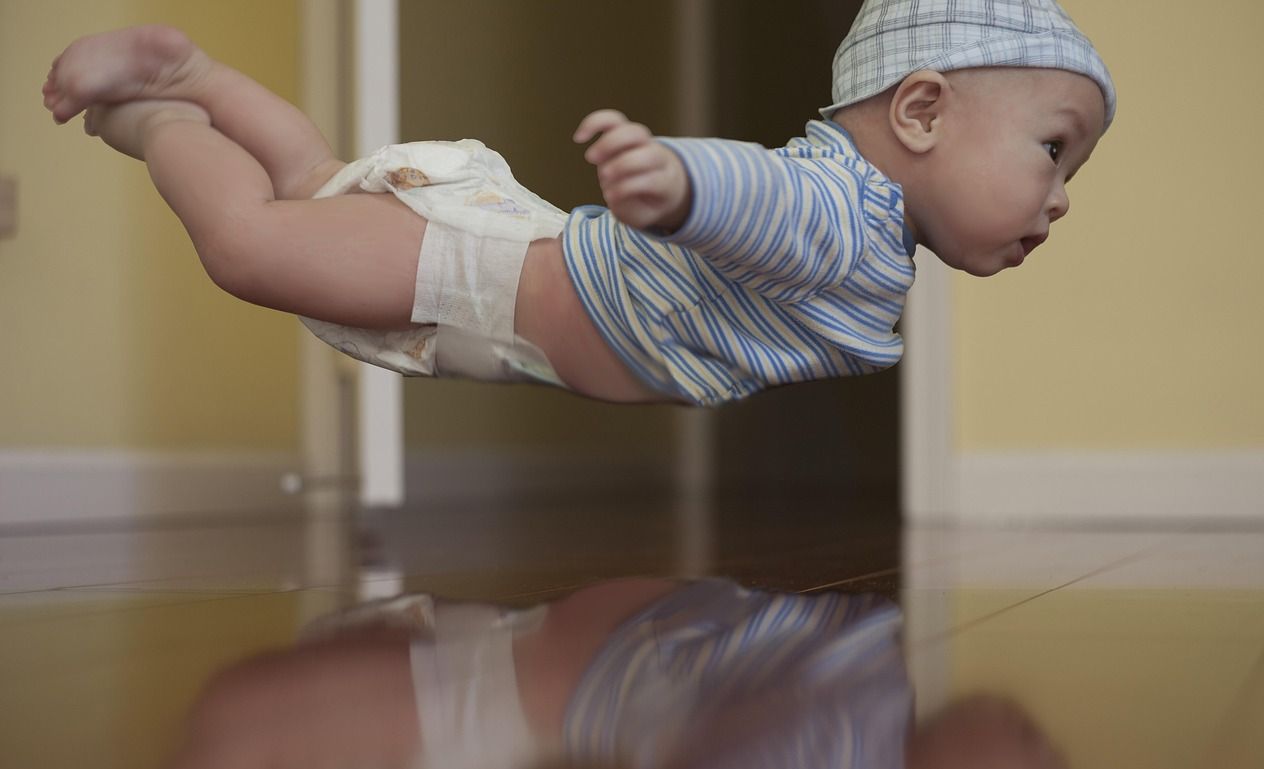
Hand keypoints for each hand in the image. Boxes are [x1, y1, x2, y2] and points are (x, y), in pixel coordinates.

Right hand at [573, 109, 690, 232]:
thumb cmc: (646, 202)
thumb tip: (610, 190)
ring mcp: (643, 141)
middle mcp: (659, 157)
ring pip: (632, 131)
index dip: (629, 188)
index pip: (653, 180)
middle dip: (624, 164)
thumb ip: (628, 206)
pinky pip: (613, 120)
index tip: (610, 198)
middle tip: (604, 177)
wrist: (658, 181)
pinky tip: (578, 138)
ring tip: (590, 159)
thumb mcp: (641, 215)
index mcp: (667, 180)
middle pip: (649, 152)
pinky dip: (595, 123)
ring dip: (609, 143)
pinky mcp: (625, 131)